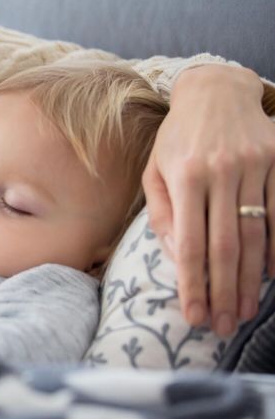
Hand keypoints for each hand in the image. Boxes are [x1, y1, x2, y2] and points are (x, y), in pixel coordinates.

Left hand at [143, 64, 272, 336]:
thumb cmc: (176, 138)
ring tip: (246, 312)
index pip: (187, 243)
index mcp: (184, 177)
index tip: (194, 316)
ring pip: (256, 235)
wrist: (216, 91)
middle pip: (224, 247)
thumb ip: (161, 212)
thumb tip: (173, 255)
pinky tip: (273, 276)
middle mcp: (220, 173)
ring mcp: (255, 167)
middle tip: (223, 327)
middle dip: (223, 292)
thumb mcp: (154, 168)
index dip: (192, 284)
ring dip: (252, 280)